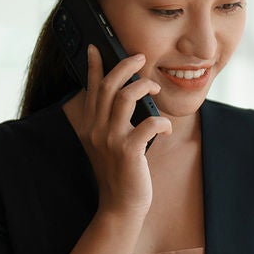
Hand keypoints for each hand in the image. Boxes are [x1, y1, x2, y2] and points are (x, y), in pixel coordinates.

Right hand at [76, 45, 170, 219]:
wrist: (120, 205)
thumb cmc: (119, 173)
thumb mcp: (107, 144)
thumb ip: (108, 122)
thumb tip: (122, 96)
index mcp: (88, 126)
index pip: (90, 89)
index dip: (93, 67)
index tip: (96, 47)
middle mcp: (95, 130)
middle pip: (107, 86)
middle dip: (124, 66)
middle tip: (140, 57)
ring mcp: (110, 140)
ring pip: (124, 98)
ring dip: (143, 87)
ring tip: (155, 87)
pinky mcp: (128, 151)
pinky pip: (148, 123)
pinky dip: (161, 121)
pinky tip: (165, 127)